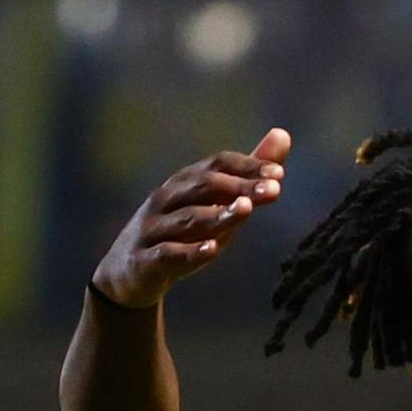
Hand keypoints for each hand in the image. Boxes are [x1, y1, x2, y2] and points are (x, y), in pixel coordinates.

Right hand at [92, 129, 291, 309]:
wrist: (128, 275)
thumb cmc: (180, 235)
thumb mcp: (215, 206)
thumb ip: (247, 176)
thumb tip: (283, 135)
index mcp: (184, 182)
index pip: (217, 164)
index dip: (247, 166)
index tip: (279, 173)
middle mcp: (166, 199)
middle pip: (204, 186)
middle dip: (240, 186)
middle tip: (274, 190)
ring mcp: (152, 229)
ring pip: (187, 218)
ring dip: (218, 214)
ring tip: (246, 209)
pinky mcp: (144, 260)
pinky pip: (167, 253)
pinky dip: (189, 251)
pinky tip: (212, 249)